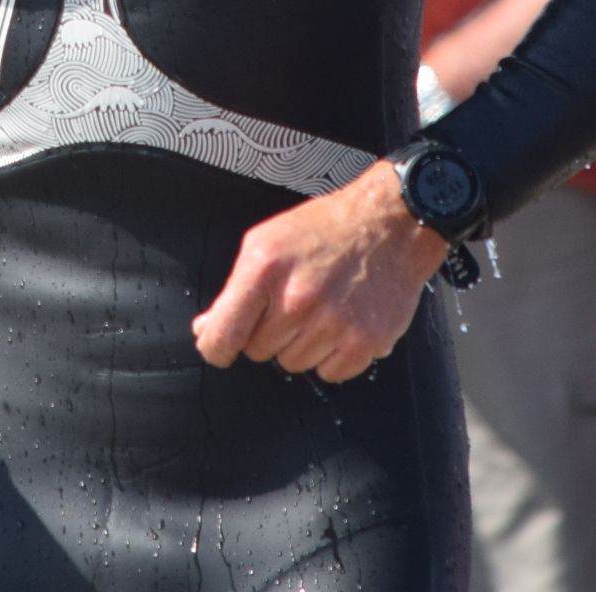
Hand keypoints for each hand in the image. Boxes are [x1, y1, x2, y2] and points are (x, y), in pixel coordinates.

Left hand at [192, 162, 448, 383]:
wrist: (390, 223)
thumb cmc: (325, 229)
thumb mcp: (266, 243)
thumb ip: (234, 290)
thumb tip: (205, 330)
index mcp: (264, 271)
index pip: (221, 338)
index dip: (217, 346)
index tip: (222, 344)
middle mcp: (297, 300)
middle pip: (258, 352)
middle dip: (269, 331)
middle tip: (294, 301)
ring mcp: (334, 323)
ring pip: (293, 364)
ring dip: (303, 343)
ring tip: (322, 307)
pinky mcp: (366, 341)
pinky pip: (330, 374)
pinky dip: (334, 356)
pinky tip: (343, 322)